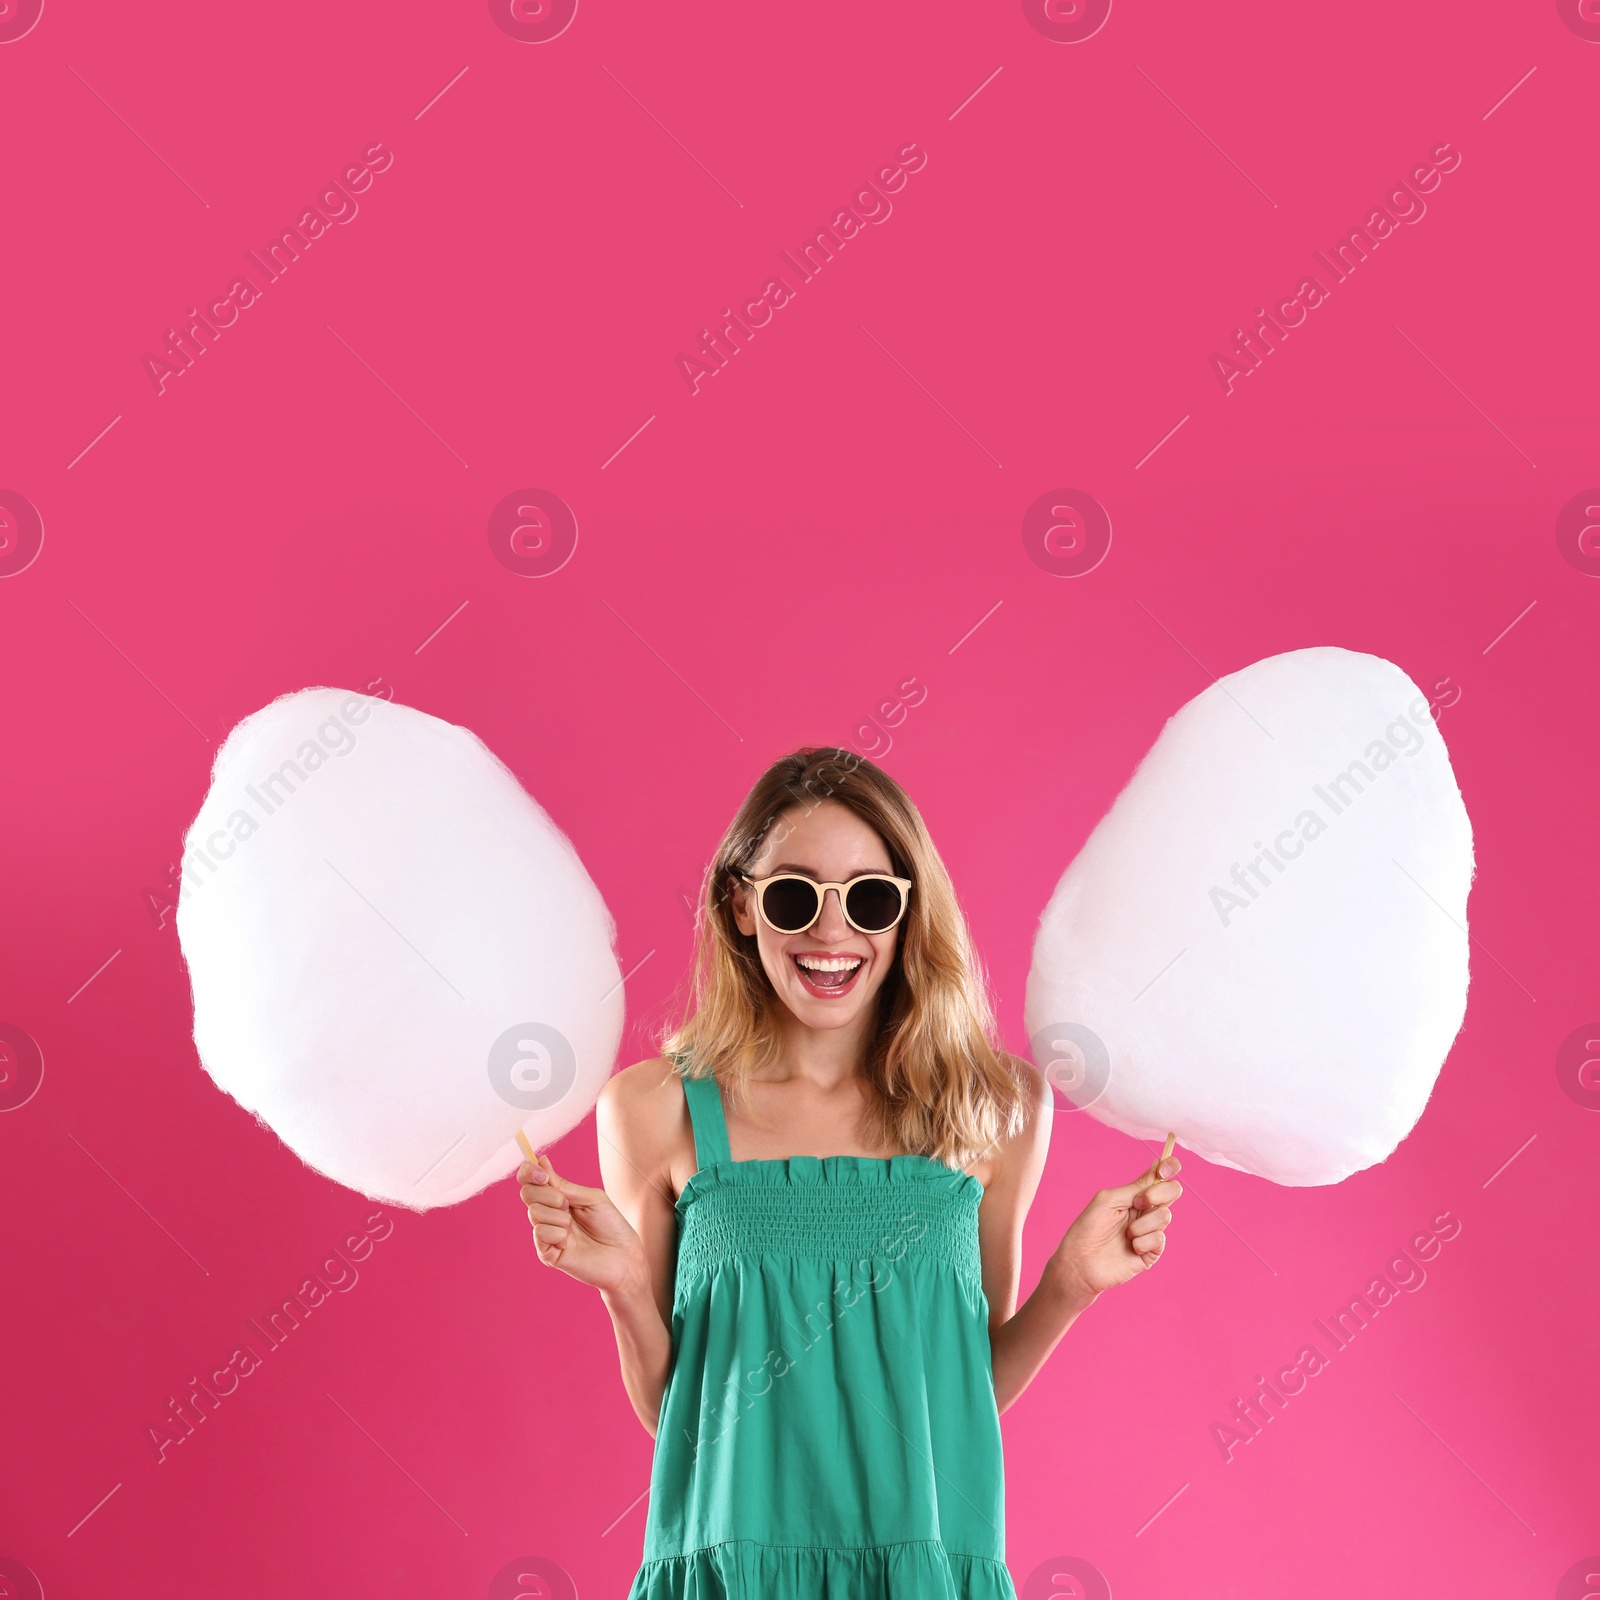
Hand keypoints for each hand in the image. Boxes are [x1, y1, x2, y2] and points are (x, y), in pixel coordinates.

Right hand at [517, 1153, 647, 1297]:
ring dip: (558, 1216)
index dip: (529, 1172)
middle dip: (548, 1194)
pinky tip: (568, 1241)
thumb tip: (541, 1161)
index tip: (543, 1174)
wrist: (623, 1256)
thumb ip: (564, 1184)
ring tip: (573, 1226)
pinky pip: (540, 1233)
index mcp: (557, 1198)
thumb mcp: (591, 1198)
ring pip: (534, 1212)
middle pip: (527, 1193)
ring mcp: (546, 1235)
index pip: (530, 1181)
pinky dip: (557, 1233)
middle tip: (567, 1204)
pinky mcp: (547, 1254)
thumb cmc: (611, 1225)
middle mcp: (548, 1215)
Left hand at [1049, 1150, 1183, 1300]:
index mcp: (1135, 1195)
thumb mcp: (1110, 1200)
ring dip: (1142, 1223)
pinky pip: (1160, 1239)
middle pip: (1172, 1192)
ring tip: (1126, 1233)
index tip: (1163, 1170)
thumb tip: (1157, 1165)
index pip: (1160, 1177)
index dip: (1169, 1167)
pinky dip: (1143, 1241)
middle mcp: (1146, 1211)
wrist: (1080, 1261)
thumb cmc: (1089, 1228)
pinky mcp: (1152, 1253)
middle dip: (1157, 1194)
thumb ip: (1136, 1187)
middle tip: (1139, 1202)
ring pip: (1165, 1216)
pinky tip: (1130, 1247)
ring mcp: (1150, 1231)